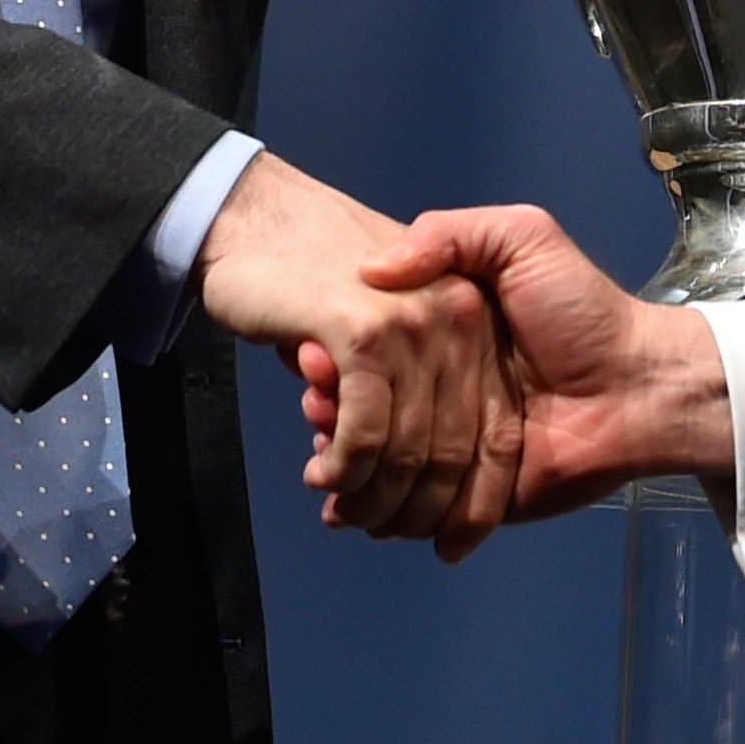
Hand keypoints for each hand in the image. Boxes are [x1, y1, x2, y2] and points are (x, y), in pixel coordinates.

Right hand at [191, 154, 514, 555]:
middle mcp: (459, 324)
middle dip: (411, 510)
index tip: (429, 534)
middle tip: (368, 525)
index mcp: (474, 323)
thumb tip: (421, 422)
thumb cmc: (315, 252)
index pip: (489, 439)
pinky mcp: (366, 334)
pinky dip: (348, 469)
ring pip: (408, 452)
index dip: (464, 502)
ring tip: (342, 510)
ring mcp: (415, 328)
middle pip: (450, 455)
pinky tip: (326, 477)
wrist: (255, 208)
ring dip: (373, 499)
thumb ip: (432, 345)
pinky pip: (367, 432)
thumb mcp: (401, 282)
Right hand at [347, 206, 730, 519]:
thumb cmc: (584, 311)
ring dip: (340, 465)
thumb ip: (453, 234)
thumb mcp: (524, 239)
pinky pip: (410, 506)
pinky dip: (372, 507)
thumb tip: (376, 268)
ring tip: (324, 461)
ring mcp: (453, 442)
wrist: (639, 388)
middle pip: (360, 408)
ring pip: (375, 461)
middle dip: (326, 413)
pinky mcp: (471, 491)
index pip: (367, 354)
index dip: (329, 361)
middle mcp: (442, 388)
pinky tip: (344, 498)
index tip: (307, 358)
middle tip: (316, 408)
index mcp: (445, 335)